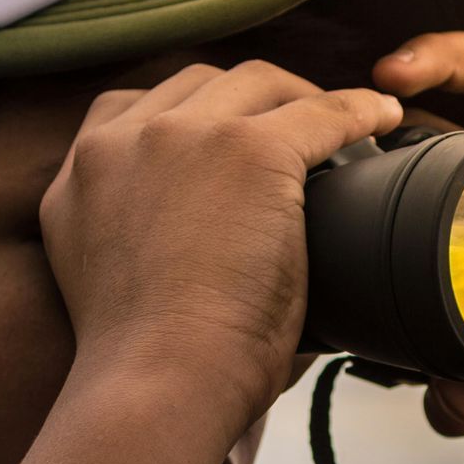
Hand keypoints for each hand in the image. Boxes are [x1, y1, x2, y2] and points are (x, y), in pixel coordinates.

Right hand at [39, 61, 401, 439]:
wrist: (159, 381)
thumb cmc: (152, 365)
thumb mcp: (115, 275)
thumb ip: (142, 231)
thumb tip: (207, 244)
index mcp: (80, 173)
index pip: (135, 107)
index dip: (191, 112)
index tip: (227, 132)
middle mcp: (120, 140)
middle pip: (198, 83)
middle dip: (250, 96)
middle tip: (295, 123)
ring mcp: (184, 137)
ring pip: (256, 82)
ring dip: (300, 97)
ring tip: (340, 123)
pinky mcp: (250, 151)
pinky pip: (321, 113)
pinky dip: (358, 112)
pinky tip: (383, 120)